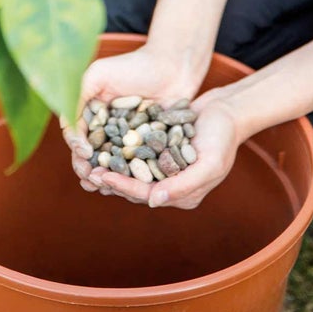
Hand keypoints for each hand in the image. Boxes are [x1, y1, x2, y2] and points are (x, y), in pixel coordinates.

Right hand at [59, 44, 204, 195]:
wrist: (173, 66)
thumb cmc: (134, 66)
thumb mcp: (97, 75)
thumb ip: (77, 98)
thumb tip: (69, 131)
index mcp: (92, 114)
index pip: (77, 136)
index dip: (77, 148)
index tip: (85, 154)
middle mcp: (107, 129)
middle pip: (92, 155)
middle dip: (88, 169)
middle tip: (91, 179)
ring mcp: (128, 140)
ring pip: (112, 165)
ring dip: (106, 178)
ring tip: (105, 187)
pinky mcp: (148, 147)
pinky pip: (137, 166)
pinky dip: (130, 177)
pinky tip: (128, 185)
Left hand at [89, 83, 246, 208]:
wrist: (226, 110)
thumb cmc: (222, 137)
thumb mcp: (210, 163)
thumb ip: (184, 185)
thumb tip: (154, 201)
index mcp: (184, 195)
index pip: (147, 195)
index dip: (122, 187)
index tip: (101, 176)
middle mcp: (172, 185)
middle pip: (135, 187)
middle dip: (111, 180)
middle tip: (86, 171)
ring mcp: (165, 167)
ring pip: (132, 172)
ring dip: (111, 167)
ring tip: (88, 161)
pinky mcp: (159, 149)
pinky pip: (135, 154)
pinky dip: (119, 151)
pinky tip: (101, 143)